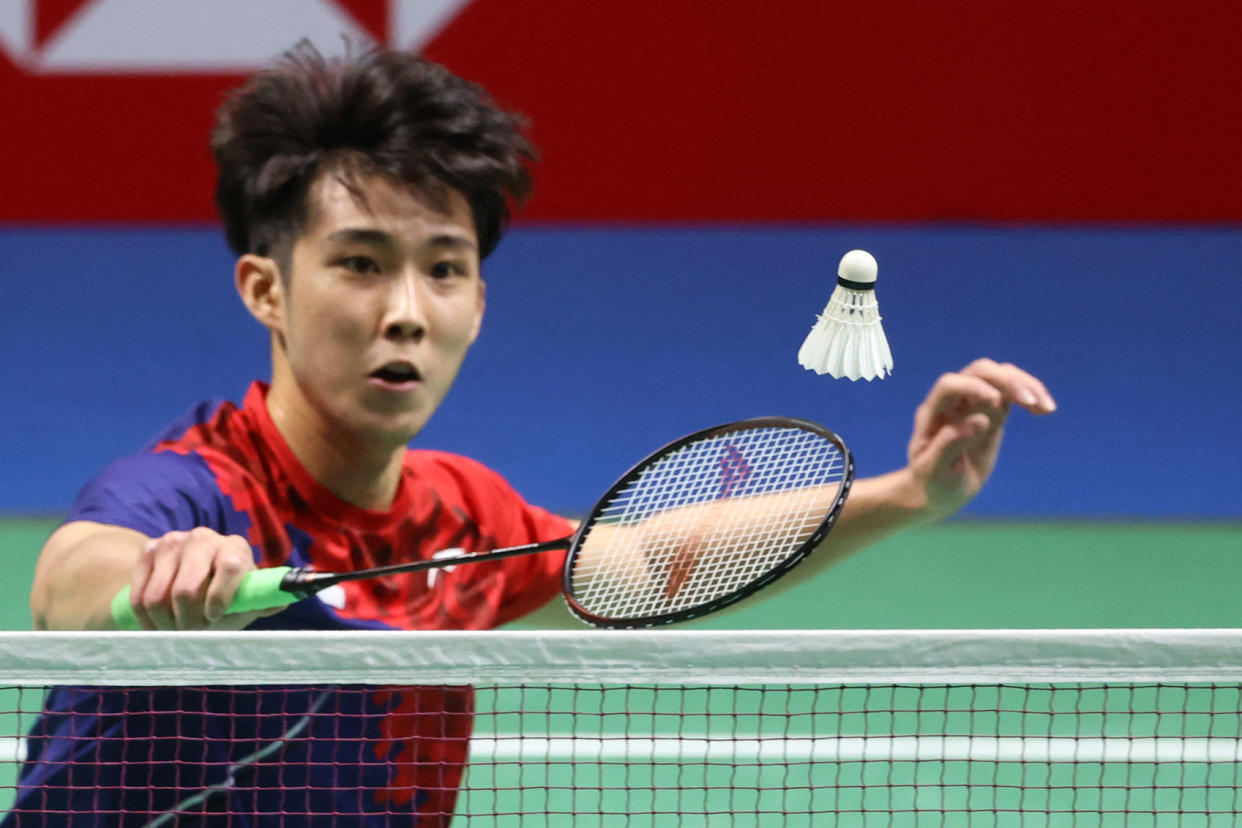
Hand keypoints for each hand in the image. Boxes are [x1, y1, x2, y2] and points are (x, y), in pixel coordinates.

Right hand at [128, 527, 278, 629]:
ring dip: (165, 623)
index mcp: (235, 547)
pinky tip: (158, 622)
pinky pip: (138, 595)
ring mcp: (173, 541)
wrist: (191, 578)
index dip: (221, 596)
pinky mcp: (148, 549)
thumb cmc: (226, 594)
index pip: (231, 566)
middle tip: (192, 631)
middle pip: (186, 589)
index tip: (214, 617)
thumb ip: (262, 601)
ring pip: (157, 597)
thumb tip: (284, 600)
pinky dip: (146, 618)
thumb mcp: (245, 600)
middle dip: (188, 620)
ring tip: (177, 628)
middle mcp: (204, 538)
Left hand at [907, 359, 1055, 520]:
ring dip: (1025, 385)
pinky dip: (1030, 396)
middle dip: (1006, 380)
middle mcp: (952, 402)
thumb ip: (951, 443)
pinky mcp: (991, 413)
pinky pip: (1011, 394)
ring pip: (1000, 377)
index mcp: (932, 414)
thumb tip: (981, 419)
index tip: (996, 399)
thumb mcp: (936, 470)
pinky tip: (1045, 410)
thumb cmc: (932, 482)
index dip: (972, 387)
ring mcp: (973, 404)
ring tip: (1047, 408)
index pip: (949, 386)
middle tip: (1031, 402)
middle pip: (979, 371)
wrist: (937, 490)